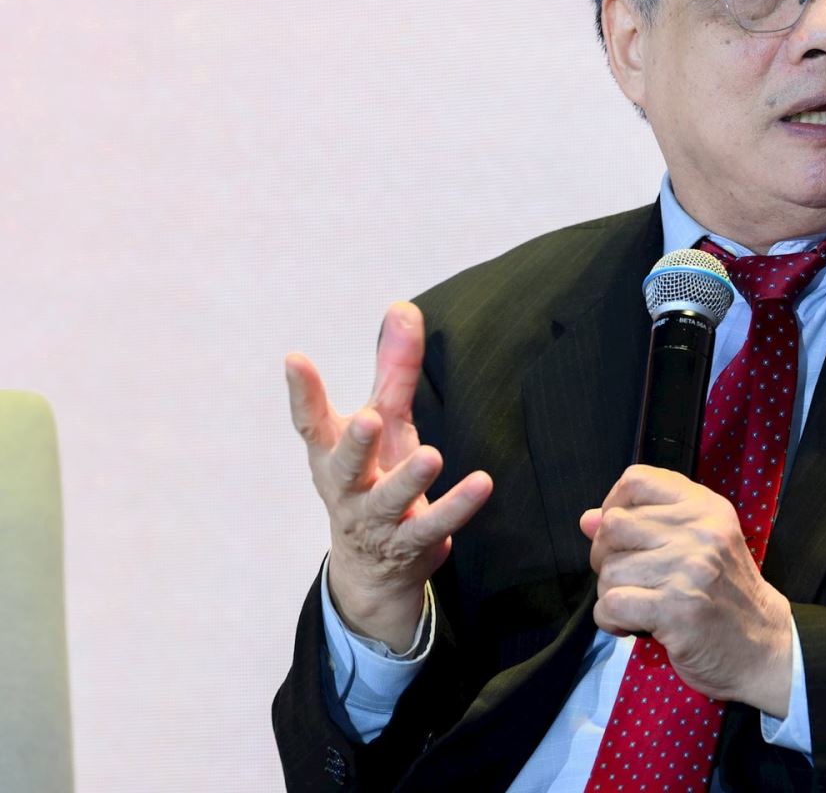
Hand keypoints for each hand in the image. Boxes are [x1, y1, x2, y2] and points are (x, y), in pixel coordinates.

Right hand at [286, 301, 492, 649]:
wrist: (373, 566)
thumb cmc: (375, 474)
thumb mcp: (383, 421)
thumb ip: (394, 368)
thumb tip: (403, 306)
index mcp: (332, 455)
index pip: (311, 422)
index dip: (302, 392)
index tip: (295, 360)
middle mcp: (347, 488)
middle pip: (347, 466)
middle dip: (356, 444)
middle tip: (368, 419)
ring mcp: (377, 520)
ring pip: (389, 500)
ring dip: (409, 480)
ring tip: (431, 457)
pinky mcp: (410, 543)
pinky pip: (434, 525)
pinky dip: (458, 506)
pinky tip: (482, 483)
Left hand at [580, 465, 792, 715]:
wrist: (765, 646)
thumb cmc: (725, 595)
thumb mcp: (698, 545)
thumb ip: (645, 526)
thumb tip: (587, 519)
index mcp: (705, 508)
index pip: (637, 480)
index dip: (614, 504)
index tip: (624, 535)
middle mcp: (699, 531)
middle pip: (613, 525)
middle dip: (606, 556)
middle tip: (629, 578)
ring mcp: (689, 569)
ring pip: (609, 570)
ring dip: (612, 595)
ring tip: (638, 605)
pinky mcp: (676, 610)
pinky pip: (611, 605)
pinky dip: (610, 620)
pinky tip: (632, 625)